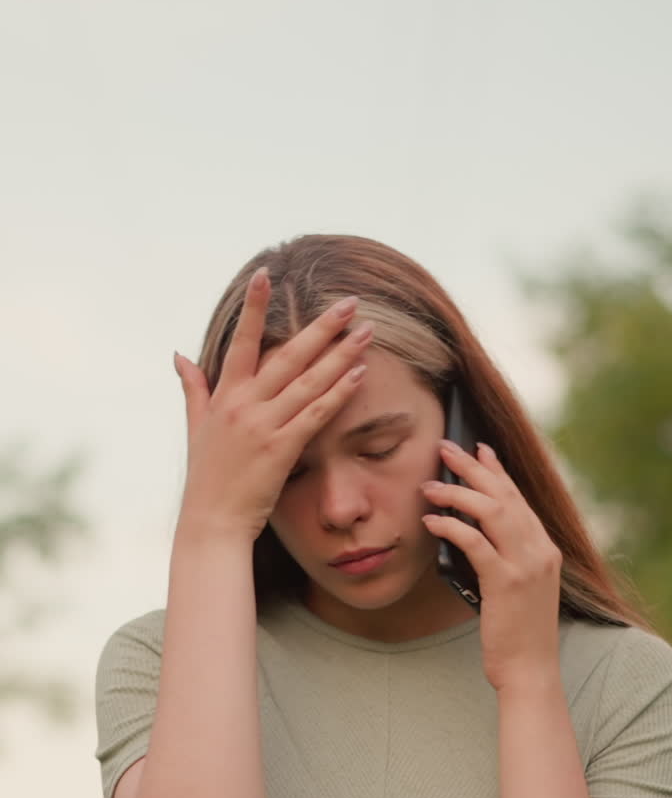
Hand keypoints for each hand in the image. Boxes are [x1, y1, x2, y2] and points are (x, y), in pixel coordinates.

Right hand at [173, 269, 372, 540]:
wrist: (211, 521)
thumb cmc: (206, 478)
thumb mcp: (196, 428)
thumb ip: (193, 388)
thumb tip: (179, 355)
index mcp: (223, 396)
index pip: (241, 342)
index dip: (255, 308)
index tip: (266, 275)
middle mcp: (243, 405)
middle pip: (288, 355)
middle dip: (322, 327)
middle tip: (349, 302)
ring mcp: (263, 426)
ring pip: (308, 381)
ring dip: (340, 353)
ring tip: (366, 331)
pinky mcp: (281, 449)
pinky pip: (316, 414)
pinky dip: (338, 392)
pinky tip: (358, 372)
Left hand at [420, 442, 562, 691]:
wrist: (531, 670)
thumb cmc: (518, 635)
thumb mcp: (519, 590)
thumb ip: (505, 560)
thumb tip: (471, 536)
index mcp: (545, 550)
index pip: (519, 499)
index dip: (497, 471)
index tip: (479, 449)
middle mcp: (540, 550)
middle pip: (504, 495)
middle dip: (473, 468)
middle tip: (445, 448)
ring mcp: (526, 565)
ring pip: (492, 511)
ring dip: (457, 492)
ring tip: (429, 484)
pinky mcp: (506, 582)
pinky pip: (475, 542)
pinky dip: (451, 526)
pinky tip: (431, 521)